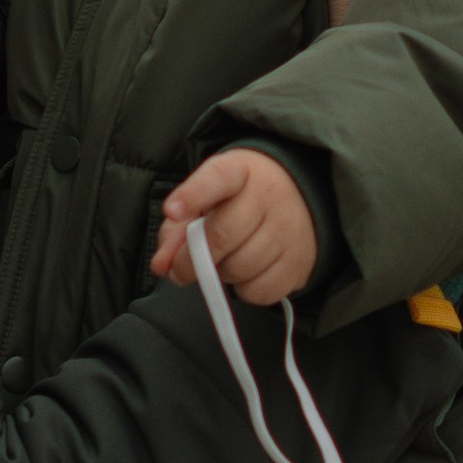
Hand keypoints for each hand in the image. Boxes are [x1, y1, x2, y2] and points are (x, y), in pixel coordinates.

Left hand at [150, 147, 318, 304]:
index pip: (217, 177)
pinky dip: (245, 290)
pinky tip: (248, 272)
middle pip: (222, 235)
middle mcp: (269, 195)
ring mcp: (289, 229)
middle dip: (191, 261)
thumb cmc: (239, 202)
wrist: (299, 200)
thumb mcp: (206, 201)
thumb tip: (161, 266)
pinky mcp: (300, 262)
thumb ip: (176, 231)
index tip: (172, 210)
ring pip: (239, 268)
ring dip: (221, 273)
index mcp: (240, 171)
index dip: (193, 195)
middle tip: (181, 269)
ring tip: (227, 259)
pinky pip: (259, 291)